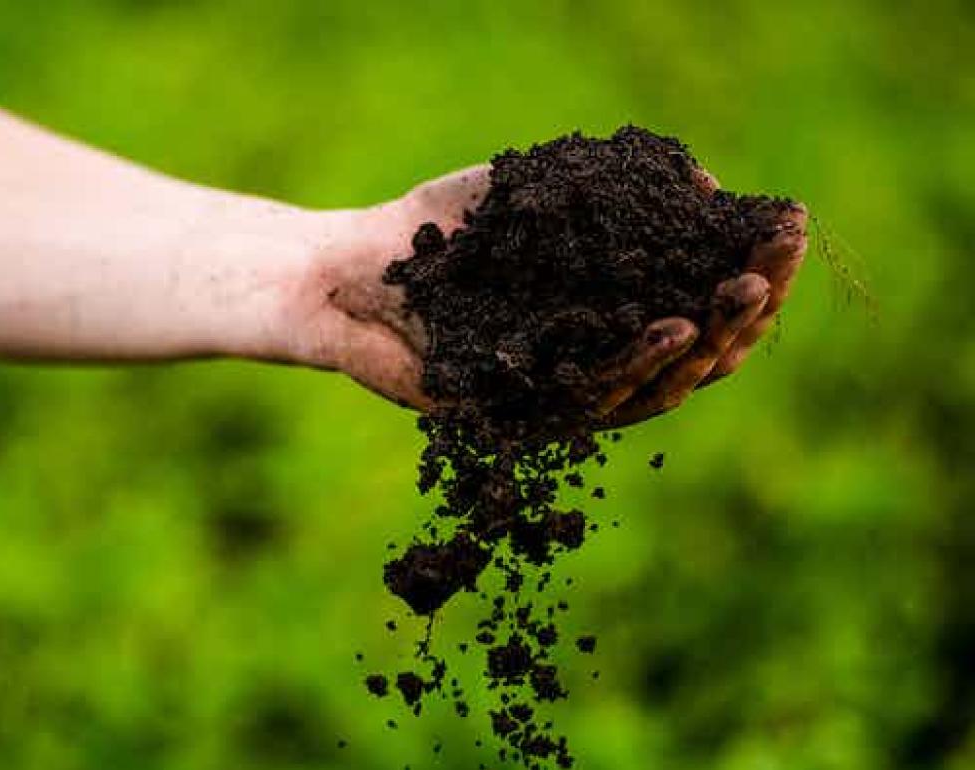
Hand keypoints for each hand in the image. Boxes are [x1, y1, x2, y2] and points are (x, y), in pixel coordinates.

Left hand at [293, 165, 807, 425]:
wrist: (350, 271)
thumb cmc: (438, 230)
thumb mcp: (536, 189)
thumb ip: (617, 187)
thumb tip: (709, 192)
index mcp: (610, 311)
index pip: (701, 298)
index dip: (752, 265)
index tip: (789, 225)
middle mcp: (598, 359)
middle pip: (696, 350)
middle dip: (746, 305)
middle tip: (779, 263)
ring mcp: (564, 395)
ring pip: (657, 386)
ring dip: (708, 340)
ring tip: (744, 292)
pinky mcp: (523, 423)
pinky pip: (591, 401)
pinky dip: (637, 365)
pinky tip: (670, 324)